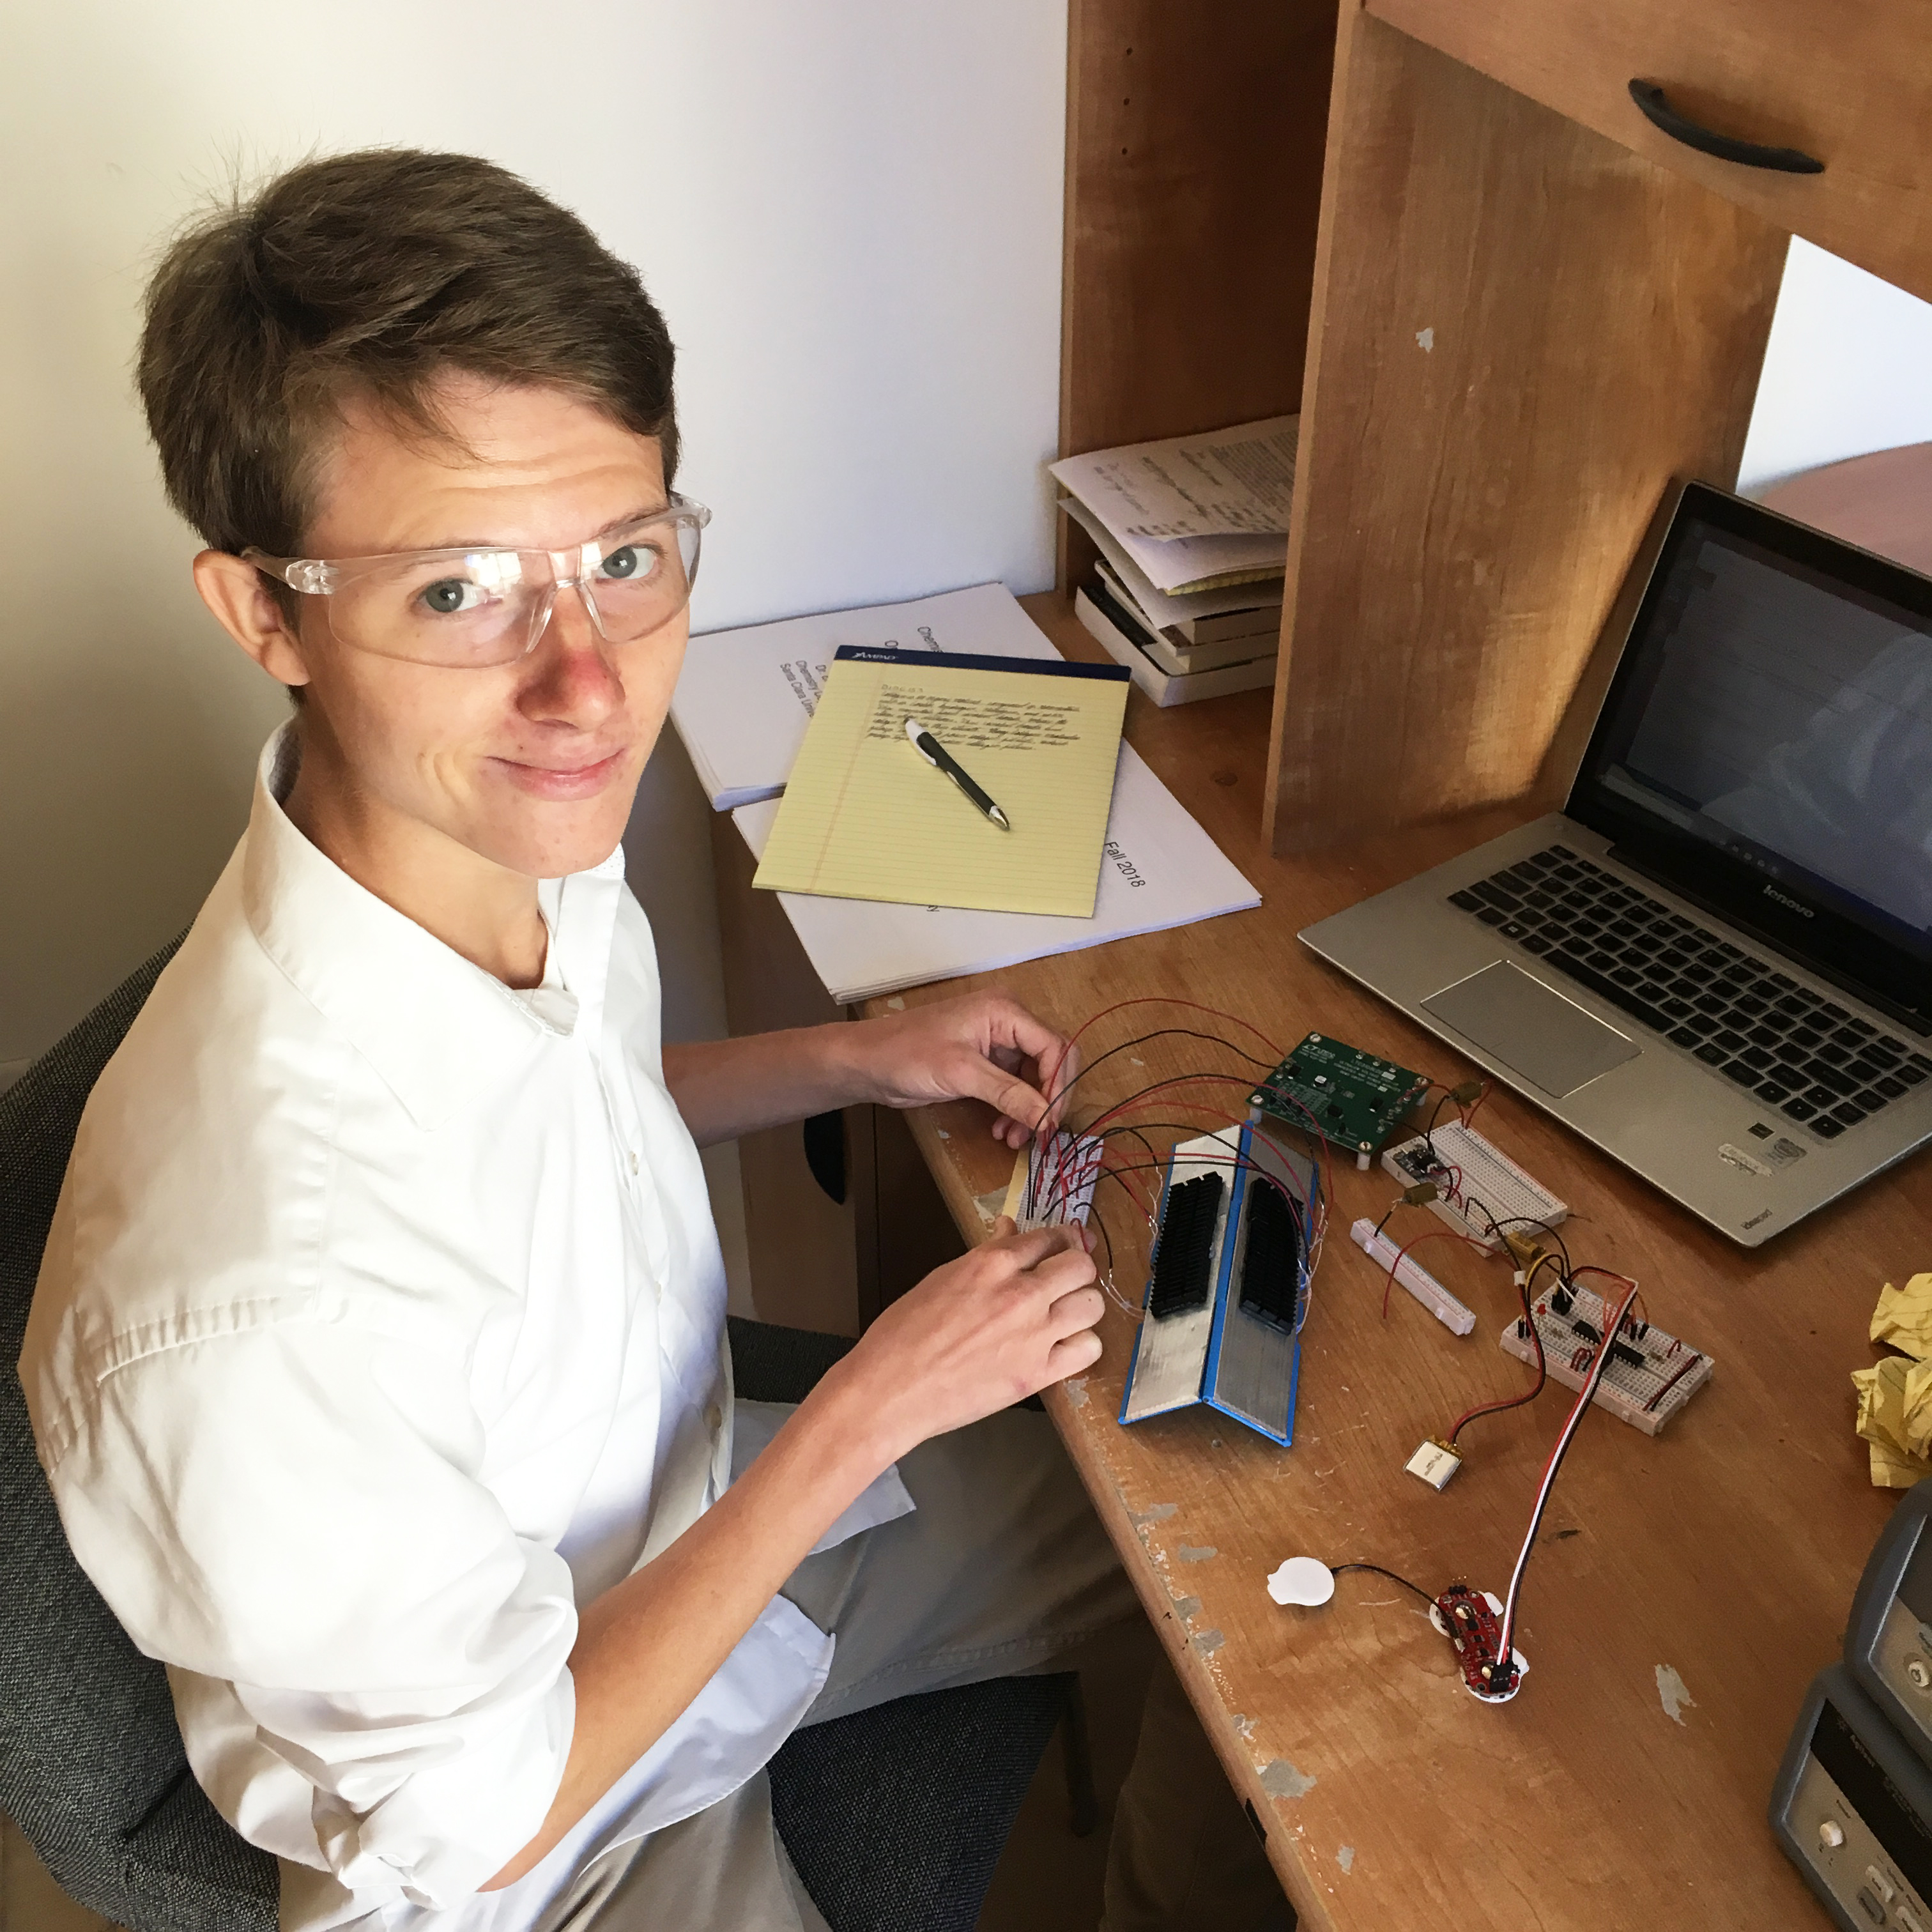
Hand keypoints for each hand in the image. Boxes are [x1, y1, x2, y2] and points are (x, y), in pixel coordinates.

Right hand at [825, 1219, 1103, 1456]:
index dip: (1060, 1239)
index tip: (1067, 1244)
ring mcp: (1034, 1334)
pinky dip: (1081, 1345)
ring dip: (1082, 1305)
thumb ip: (984, 1255)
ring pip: (1092, 1305)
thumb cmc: (903, 1334)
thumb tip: (1009, 1232)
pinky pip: (1088, 1349)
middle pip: (1080, 1266)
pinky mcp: (1038, 1374)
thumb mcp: (942, 1278)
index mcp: (991, 1263)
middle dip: (1077, 1268)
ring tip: (1066, 1313)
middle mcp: (1020, 1293)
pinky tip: (1064, 1346)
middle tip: (1067, 1278)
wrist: (891, 1389)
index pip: (1047, 1238)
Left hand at [851, 993, 1080, 1148]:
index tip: (1050, 1121)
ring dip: (1029, 1109)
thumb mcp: (962, 1073)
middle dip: (1045, 1099)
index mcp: (1006, 1010)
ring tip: (1014, 1138)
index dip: (1059, 1085)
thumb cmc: (909, 1055)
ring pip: (1034, 1077)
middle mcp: (1007, 1021)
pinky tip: (1002, 1129)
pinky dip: (1013, 1108)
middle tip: (1038, 1133)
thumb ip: (1009, 1094)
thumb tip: (1048, 1118)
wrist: (868, 1062)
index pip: (1054, 1046)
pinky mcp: (984, 1061)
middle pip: (1050, 1060)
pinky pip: (1014, 1085)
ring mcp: (996, 1041)